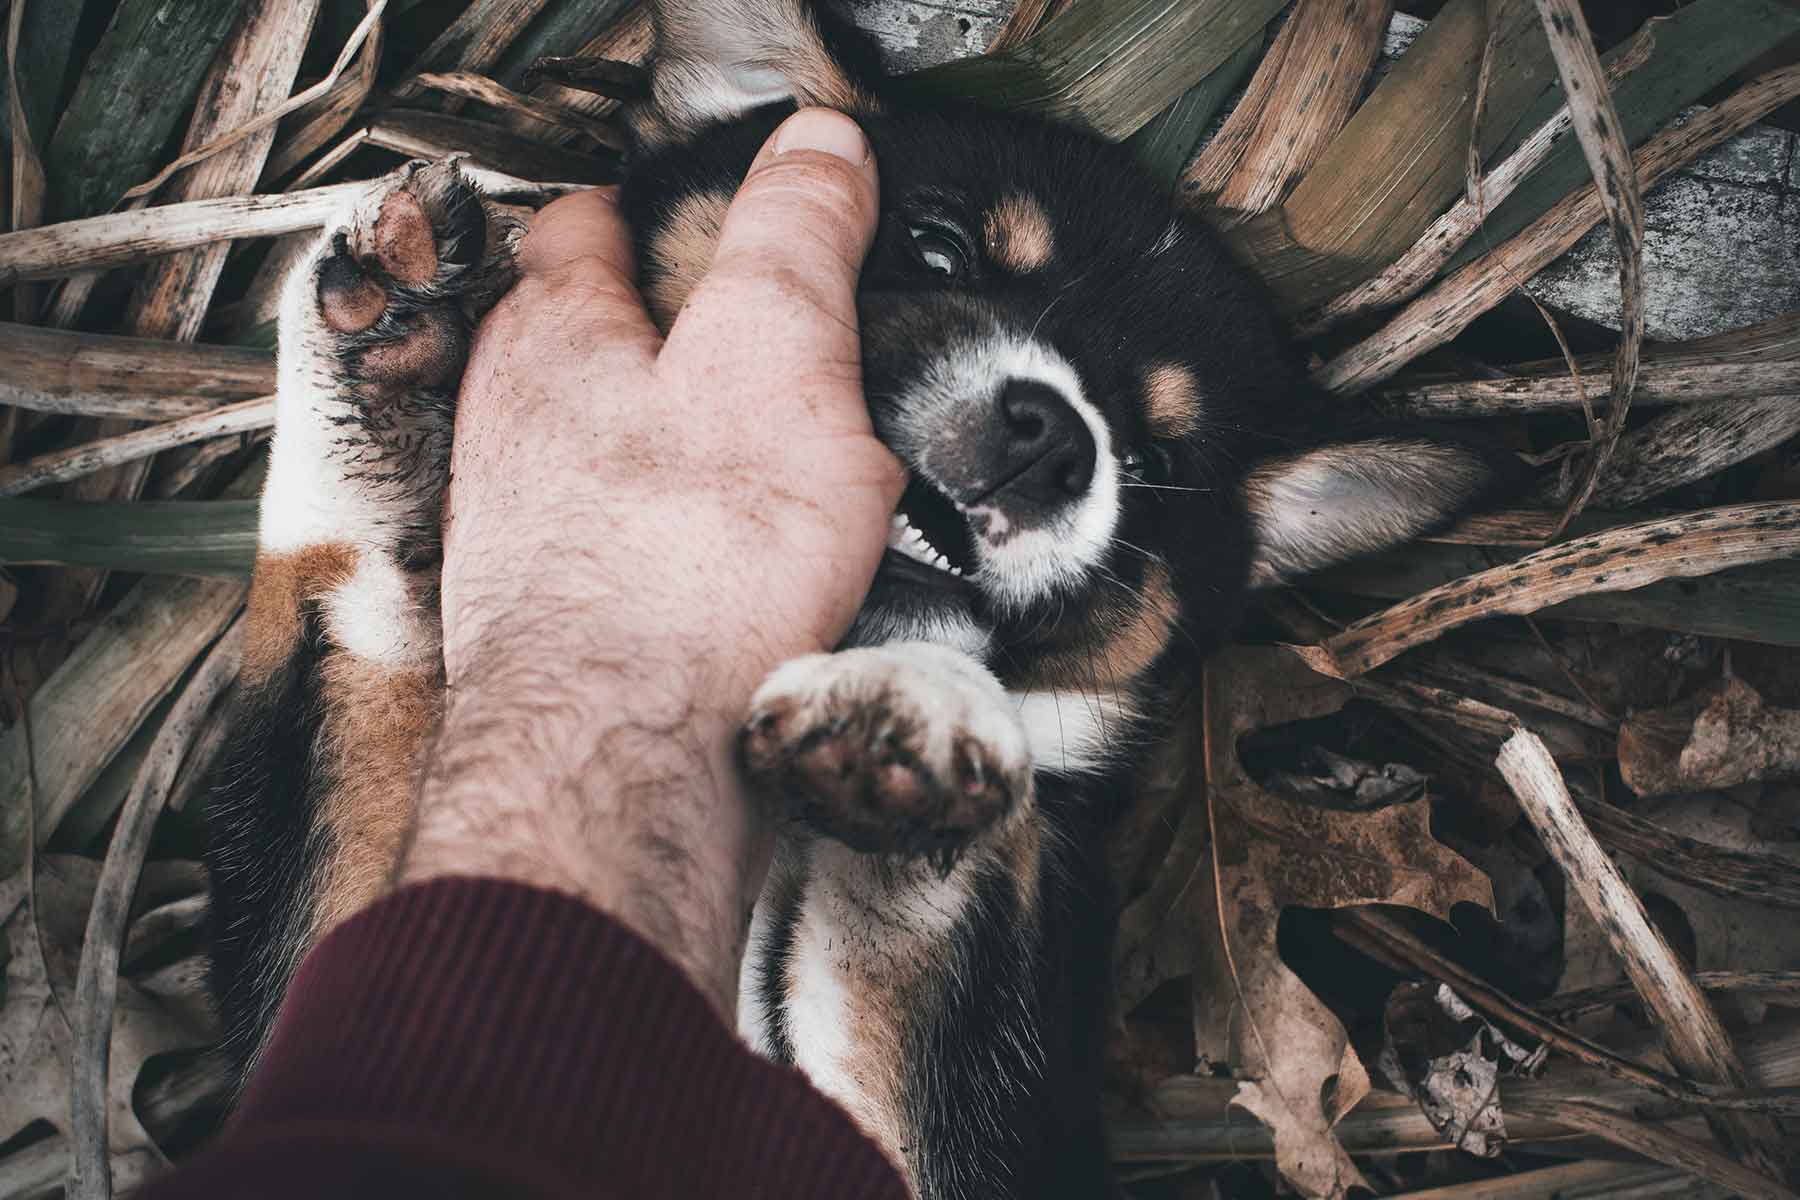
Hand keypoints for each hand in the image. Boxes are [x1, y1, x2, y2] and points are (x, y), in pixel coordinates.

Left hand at [401, 109, 902, 1011]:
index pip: (582, 229)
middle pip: (579, 346)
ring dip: (665, 456)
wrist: (626, 760)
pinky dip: (672, 553)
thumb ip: (796, 240)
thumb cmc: (686, 564)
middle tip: (738, 346)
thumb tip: (823, 147)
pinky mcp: (558, 628)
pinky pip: (620, 557)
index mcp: (558, 339)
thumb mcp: (776, 354)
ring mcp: (526, 536)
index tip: (691, 209)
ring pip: (596, 459)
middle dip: (652, 338)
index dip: (642, 208)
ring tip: (754, 473)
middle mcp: (515, 430)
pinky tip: (733, 584)